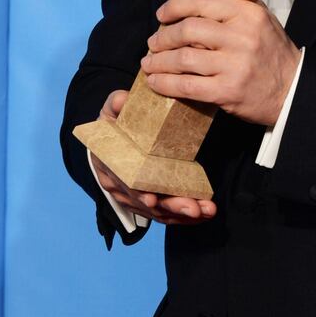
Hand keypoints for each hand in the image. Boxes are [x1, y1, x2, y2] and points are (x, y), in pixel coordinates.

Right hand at [92, 89, 216, 224]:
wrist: (112, 139)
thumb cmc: (113, 124)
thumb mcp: (111, 111)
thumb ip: (116, 104)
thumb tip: (122, 99)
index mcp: (109, 164)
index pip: (123, 182)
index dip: (137, 192)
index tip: (153, 199)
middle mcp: (120, 187)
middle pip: (145, 202)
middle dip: (171, 206)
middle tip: (194, 208)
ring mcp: (134, 198)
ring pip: (159, 212)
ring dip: (183, 214)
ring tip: (206, 211)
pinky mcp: (150, 202)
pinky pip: (167, 214)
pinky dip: (185, 216)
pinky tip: (204, 214)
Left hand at [141, 0, 300, 126]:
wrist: (292, 89)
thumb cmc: (271, 51)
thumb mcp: (254, 16)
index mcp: (247, 14)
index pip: (202, 1)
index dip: (174, 6)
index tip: (162, 14)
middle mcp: (242, 37)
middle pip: (188, 30)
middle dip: (163, 36)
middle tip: (152, 42)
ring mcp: (235, 65)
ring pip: (183, 58)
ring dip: (159, 61)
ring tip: (149, 63)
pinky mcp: (228, 91)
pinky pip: (187, 86)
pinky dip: (165, 84)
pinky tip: (156, 82)